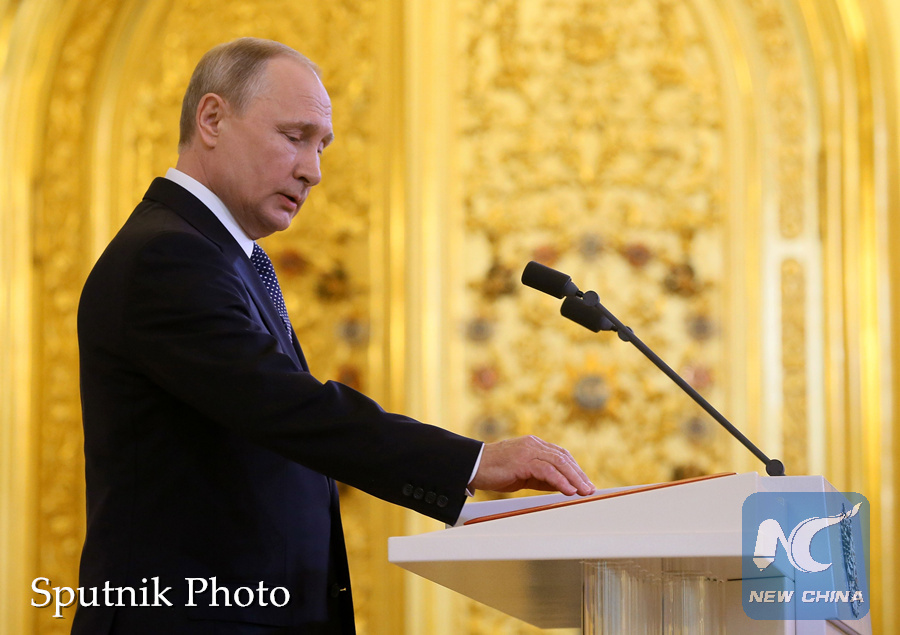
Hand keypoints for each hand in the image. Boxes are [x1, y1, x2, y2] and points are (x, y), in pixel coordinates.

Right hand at [469, 435, 594, 495]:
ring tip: (583, 491)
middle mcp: (533, 445)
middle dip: (579, 475)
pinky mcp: (522, 461)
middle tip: (590, 489)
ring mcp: (527, 451)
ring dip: (574, 479)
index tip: (585, 482)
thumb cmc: (495, 471)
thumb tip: (561, 486)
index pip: (561, 455)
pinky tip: (568, 491)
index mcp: (534, 445)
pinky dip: (560, 481)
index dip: (575, 469)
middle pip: (563, 458)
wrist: (473, 466)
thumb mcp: (523, 474)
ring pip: (558, 463)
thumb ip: (541, 477)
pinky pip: (546, 471)